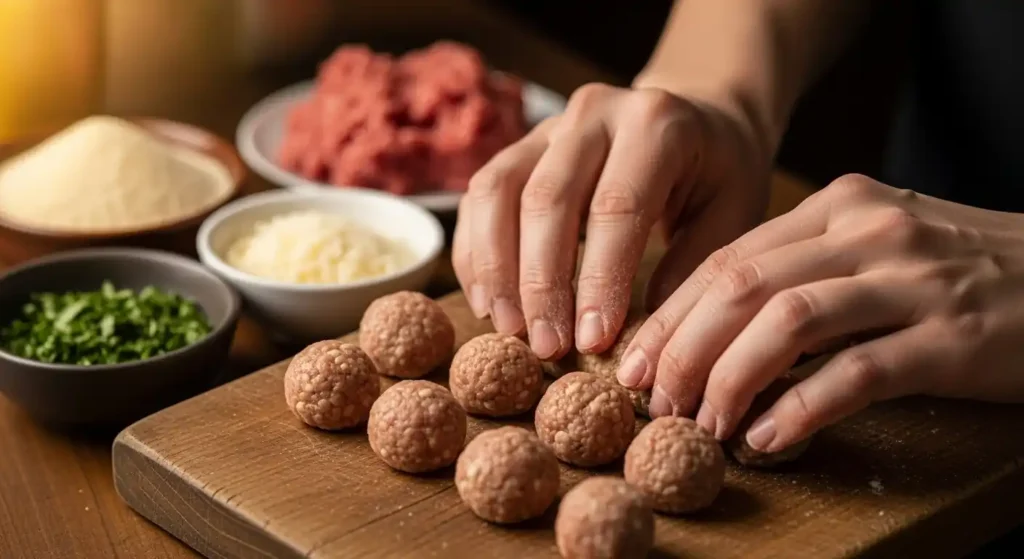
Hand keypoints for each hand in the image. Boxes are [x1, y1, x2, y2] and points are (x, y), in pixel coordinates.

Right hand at [452, 83, 768, 359]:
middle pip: (547, 198)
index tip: (594, 340)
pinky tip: (488, 301)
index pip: (617, 205)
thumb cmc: (719, 175)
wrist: (697, 119)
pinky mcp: (518, 146)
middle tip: (547, 347)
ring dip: (496, 268)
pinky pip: (480, 195)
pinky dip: (476, 251)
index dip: (600, 278)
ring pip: (498, 191)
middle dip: (542, 283)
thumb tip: (641, 340)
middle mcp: (594, 112)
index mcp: (657, 124)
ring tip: (509, 329)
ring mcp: (548, 126)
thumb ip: (692, 268)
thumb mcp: (734, 214)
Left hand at [621, 174, 1023, 452]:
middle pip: (741, 285)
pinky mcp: (951, 337)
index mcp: (839, 208)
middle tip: (653, 400)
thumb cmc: (963, 273)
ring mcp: (912, 281)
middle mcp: (868, 232)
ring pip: (787, 323)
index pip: (727, 258)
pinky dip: (800, 408)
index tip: (634, 361)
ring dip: (730, 379)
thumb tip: (716, 333)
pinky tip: (767, 438)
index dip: (670, 315)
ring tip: (704, 424)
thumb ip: (805, 273)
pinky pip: (856, 373)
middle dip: (683, 348)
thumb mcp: (879, 249)